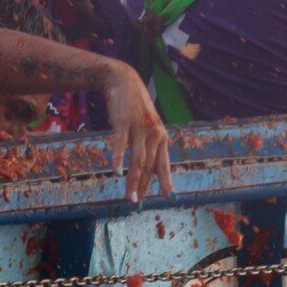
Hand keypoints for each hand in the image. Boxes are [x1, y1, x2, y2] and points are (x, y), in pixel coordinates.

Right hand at [102, 63, 173, 202]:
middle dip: (143, 187)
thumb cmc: (135, 109)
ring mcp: (139, 128)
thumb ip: (147, 147)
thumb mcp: (147, 127)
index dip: (166, 181)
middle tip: (137, 205)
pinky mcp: (124, 122)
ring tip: (129, 198)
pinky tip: (116, 172)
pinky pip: (121, 144)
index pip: (164, 164)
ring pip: (138, 160)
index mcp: (161, 137)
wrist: (124, 81)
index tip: (170, 198)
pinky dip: (118, 159)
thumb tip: (146, 171)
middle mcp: (154, 134)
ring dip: (133, 181)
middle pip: (150, 166)